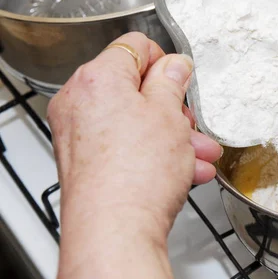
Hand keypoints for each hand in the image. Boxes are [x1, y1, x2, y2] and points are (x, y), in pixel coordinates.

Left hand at [48, 31, 221, 235]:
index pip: (135, 47)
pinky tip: (184, 171)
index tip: (181, 81)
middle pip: (135, 89)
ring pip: (134, 121)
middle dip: (172, 108)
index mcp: (98, 78)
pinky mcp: (85, 161)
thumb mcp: (170, 115)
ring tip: (198, 155)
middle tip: (191, 125)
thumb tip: (175, 65)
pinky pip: (124, 145)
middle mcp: (80, 102)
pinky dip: (152, 153)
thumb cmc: (136, 175)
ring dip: (170, 135)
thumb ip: (172, 81)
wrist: (114, 232)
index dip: (165, 61)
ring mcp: (79, 134)